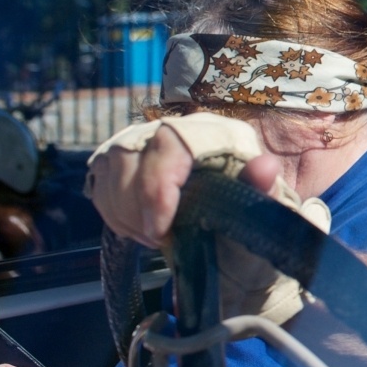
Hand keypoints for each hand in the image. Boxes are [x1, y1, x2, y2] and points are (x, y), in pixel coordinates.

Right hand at [87, 122, 283, 248]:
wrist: (233, 234)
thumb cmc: (249, 224)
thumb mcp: (263, 215)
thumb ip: (263, 191)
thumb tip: (266, 167)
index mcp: (221, 134)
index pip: (171, 144)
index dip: (155, 189)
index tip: (159, 231)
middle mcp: (184, 127)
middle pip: (130, 153)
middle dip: (134, 206)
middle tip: (156, 238)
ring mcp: (153, 138)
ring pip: (111, 163)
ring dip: (122, 210)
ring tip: (151, 235)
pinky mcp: (129, 156)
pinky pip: (100, 176)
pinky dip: (112, 209)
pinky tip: (138, 228)